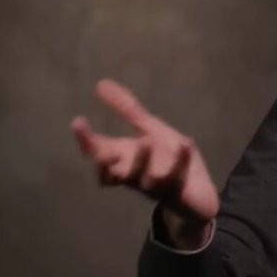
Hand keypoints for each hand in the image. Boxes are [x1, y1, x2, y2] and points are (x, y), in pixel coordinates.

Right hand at [71, 79, 219, 246]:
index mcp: (124, 159)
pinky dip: (181, 161)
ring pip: (141, 180)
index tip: (78, 121)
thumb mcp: (150, 129)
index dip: (85, 140)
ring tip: (147, 141)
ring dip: (142, 161)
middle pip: (108, 174)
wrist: (198, 192)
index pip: (96, 153)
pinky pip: (178, 178)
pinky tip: (186, 142)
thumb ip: (128, 110)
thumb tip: (101, 84)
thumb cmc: (167, 160)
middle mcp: (133, 175)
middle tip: (102, 150)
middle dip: (103, 162)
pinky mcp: (178, 191)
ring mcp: (155, 186)